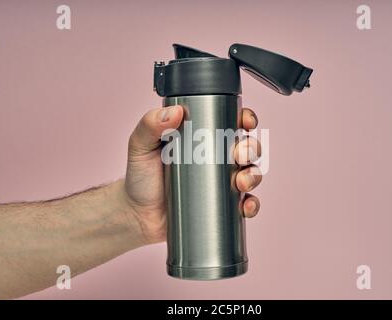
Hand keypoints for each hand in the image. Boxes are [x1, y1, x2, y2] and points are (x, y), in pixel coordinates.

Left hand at [124, 105, 262, 244]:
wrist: (137, 215)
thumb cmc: (139, 177)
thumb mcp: (140, 146)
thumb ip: (150, 125)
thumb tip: (176, 112)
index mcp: (201, 137)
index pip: (230, 122)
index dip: (245, 119)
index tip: (246, 122)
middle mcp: (216, 157)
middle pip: (247, 147)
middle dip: (251, 148)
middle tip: (239, 155)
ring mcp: (221, 182)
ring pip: (251, 173)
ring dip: (254, 176)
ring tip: (241, 183)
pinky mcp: (222, 206)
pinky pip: (245, 204)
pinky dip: (251, 205)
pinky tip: (245, 207)